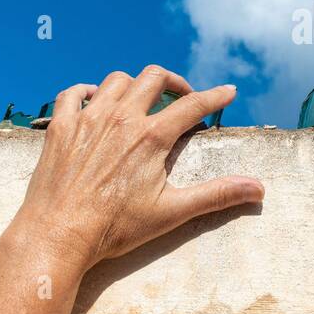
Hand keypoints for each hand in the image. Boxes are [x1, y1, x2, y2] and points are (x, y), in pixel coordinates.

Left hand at [9, 66, 263, 274]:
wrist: (57, 235)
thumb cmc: (114, 228)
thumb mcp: (171, 212)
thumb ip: (216, 195)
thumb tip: (257, 188)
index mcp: (151, 137)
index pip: (193, 105)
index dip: (215, 97)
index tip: (229, 92)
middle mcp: (121, 119)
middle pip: (153, 78)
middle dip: (173, 81)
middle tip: (181, 96)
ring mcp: (88, 119)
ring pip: (116, 80)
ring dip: (134, 85)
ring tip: (140, 100)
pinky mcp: (61, 128)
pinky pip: (73, 93)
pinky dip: (86, 91)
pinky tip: (94, 101)